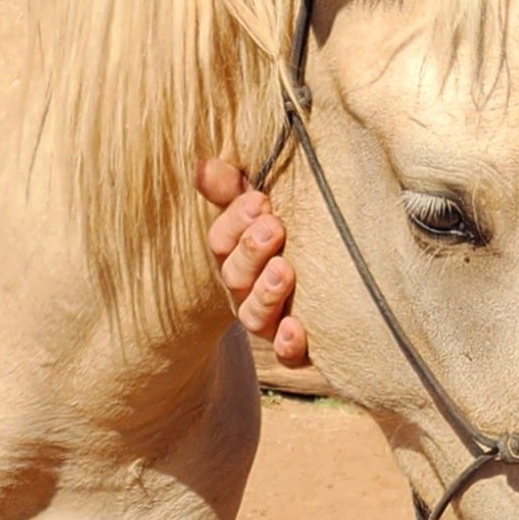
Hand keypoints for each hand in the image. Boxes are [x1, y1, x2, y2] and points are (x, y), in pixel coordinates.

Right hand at [195, 159, 309, 366]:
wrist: (314, 287)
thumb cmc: (279, 235)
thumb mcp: (256, 208)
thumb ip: (232, 188)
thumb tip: (204, 165)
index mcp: (233, 254)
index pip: (221, 240)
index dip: (235, 221)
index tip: (259, 200)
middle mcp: (244, 290)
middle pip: (234, 276)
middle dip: (251, 250)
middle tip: (273, 226)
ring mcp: (266, 320)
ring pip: (253, 316)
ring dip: (266, 294)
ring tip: (284, 270)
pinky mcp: (291, 346)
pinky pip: (285, 354)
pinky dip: (287, 345)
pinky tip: (295, 329)